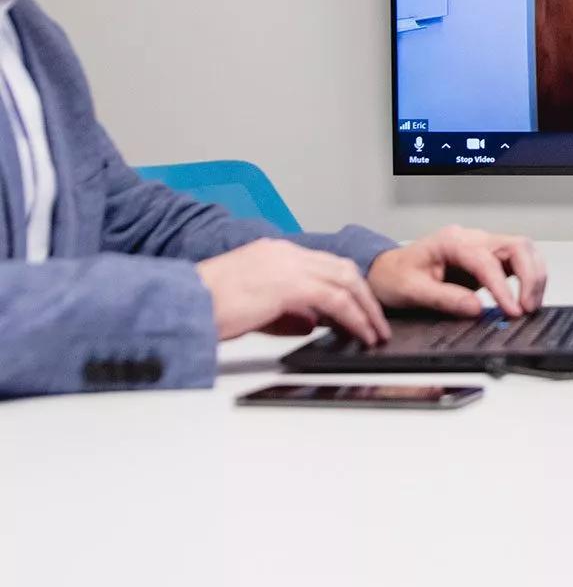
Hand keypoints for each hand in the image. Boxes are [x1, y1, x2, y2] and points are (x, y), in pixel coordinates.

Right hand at [197, 240, 391, 343]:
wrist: (181, 305)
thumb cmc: (205, 308)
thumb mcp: (253, 306)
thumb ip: (285, 311)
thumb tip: (311, 322)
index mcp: (273, 252)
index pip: (324, 264)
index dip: (348, 286)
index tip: (361, 306)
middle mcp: (284, 253)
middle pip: (342, 269)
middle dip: (365, 296)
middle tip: (377, 321)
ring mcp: (288, 265)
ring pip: (346, 282)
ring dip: (366, 309)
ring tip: (375, 332)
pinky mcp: (289, 286)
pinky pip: (337, 301)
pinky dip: (355, 318)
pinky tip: (361, 334)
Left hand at [368, 225, 547, 318]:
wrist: (389, 271)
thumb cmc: (395, 276)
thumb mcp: (411, 290)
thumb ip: (444, 298)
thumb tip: (476, 308)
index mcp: (451, 241)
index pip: (487, 260)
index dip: (502, 287)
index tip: (511, 310)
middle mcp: (471, 238)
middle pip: (517, 246)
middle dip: (530, 277)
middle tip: (527, 308)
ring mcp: (482, 246)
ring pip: (524, 251)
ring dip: (534, 277)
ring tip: (530, 306)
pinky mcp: (489, 258)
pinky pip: (519, 262)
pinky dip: (529, 278)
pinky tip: (526, 298)